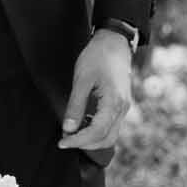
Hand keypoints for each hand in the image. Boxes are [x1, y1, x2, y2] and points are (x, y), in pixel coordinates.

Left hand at [58, 31, 132, 152]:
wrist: (114, 42)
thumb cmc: (97, 57)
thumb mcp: (82, 80)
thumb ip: (75, 106)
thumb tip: (68, 129)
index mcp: (114, 102)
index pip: (97, 132)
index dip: (78, 141)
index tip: (62, 142)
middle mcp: (123, 109)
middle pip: (106, 139)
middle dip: (85, 144)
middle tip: (64, 140)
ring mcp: (124, 108)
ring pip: (110, 135)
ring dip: (91, 139)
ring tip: (71, 133)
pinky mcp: (121, 105)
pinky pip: (111, 126)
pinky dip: (96, 131)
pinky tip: (81, 123)